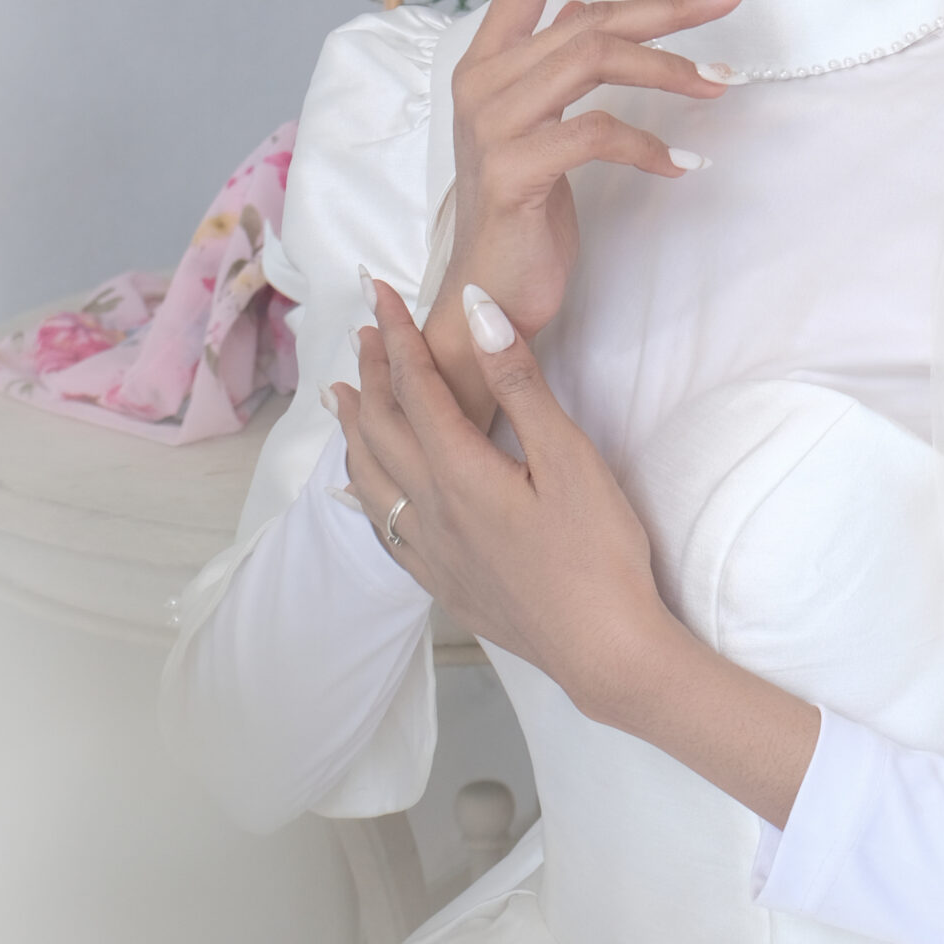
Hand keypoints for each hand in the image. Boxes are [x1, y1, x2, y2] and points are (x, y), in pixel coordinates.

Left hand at [332, 282, 818, 826]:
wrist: (603, 649)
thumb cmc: (599, 552)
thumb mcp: (569, 456)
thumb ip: (519, 383)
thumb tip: (478, 312)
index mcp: (459, 471)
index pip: (414, 387)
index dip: (395, 335)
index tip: (380, 293)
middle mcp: (430, 509)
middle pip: (382, 428)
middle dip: (370, 372)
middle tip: (364, 331)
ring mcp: (432, 552)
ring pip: (371, 478)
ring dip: (353, 429)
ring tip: (340, 396)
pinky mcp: (445, 583)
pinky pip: (383, 530)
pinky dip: (364, 494)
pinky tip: (359, 491)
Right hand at [424, 0, 741, 425]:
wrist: (485, 296)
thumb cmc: (524, 210)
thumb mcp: (547, 129)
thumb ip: (568, 72)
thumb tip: (616, 22)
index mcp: (488, 62)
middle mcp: (482, 80)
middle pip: (588, 18)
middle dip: (668, 5)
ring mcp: (492, 124)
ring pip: (594, 62)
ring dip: (669, 69)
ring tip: (722, 83)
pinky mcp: (513, 171)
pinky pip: (595, 134)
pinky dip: (648, 144)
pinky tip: (683, 165)